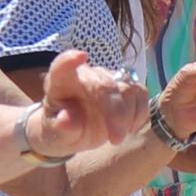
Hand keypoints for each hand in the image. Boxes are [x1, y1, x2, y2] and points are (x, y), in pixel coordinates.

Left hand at [29, 54, 152, 160]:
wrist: (74, 129)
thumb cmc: (62, 127)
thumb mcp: (55, 132)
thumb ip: (61, 127)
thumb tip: (65, 121)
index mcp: (61, 82)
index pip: (61, 67)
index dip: (69, 60)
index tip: (80, 56)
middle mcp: (87, 76)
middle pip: (105, 85)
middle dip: (115, 113)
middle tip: (115, 139)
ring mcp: (108, 79)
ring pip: (127, 88)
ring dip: (128, 116)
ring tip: (117, 137)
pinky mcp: (125, 88)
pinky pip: (140, 94)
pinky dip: (139, 113)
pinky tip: (129, 129)